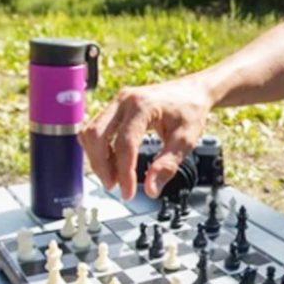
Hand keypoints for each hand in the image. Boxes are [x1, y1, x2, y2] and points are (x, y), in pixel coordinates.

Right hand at [79, 77, 212, 199]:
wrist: (192, 90)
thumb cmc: (190, 111)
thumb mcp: (185, 140)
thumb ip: (167, 165)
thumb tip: (151, 189)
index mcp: (143, 105)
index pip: (125, 144)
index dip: (124, 172)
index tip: (128, 193)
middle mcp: (124, 100)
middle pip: (97, 135)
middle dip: (101, 166)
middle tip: (113, 186)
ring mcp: (116, 102)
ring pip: (91, 132)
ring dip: (97, 159)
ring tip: (113, 177)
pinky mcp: (114, 108)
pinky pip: (95, 129)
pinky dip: (98, 149)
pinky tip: (111, 163)